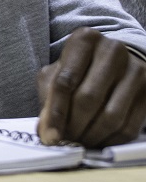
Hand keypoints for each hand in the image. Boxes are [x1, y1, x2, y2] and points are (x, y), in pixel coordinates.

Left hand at [37, 27, 145, 147]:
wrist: (114, 59)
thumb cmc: (79, 67)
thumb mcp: (56, 73)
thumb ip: (48, 98)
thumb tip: (46, 132)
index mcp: (84, 40)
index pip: (65, 81)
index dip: (55, 113)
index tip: (49, 136)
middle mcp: (112, 50)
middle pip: (88, 99)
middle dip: (73, 126)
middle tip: (65, 140)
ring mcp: (136, 70)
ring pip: (111, 116)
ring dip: (92, 136)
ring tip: (79, 141)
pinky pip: (130, 126)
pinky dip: (111, 140)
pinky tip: (98, 141)